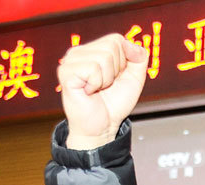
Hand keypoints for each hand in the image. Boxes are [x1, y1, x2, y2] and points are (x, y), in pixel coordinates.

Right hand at [57, 34, 149, 149]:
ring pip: (104, 57)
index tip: (116, 77)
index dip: (124, 61)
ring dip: (106, 79)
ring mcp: (70, 61)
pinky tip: (89, 91)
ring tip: (98, 88)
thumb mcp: (135, 77)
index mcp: (93, 50)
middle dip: (116, 70)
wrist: (104, 125)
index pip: (116, 39)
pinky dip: (97, 83)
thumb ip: (139, 57)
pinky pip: (93, 69)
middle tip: (106, 85)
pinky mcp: (65, 72)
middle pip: (111, 46)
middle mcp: (79, 52)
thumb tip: (130, 44)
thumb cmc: (115, 102)